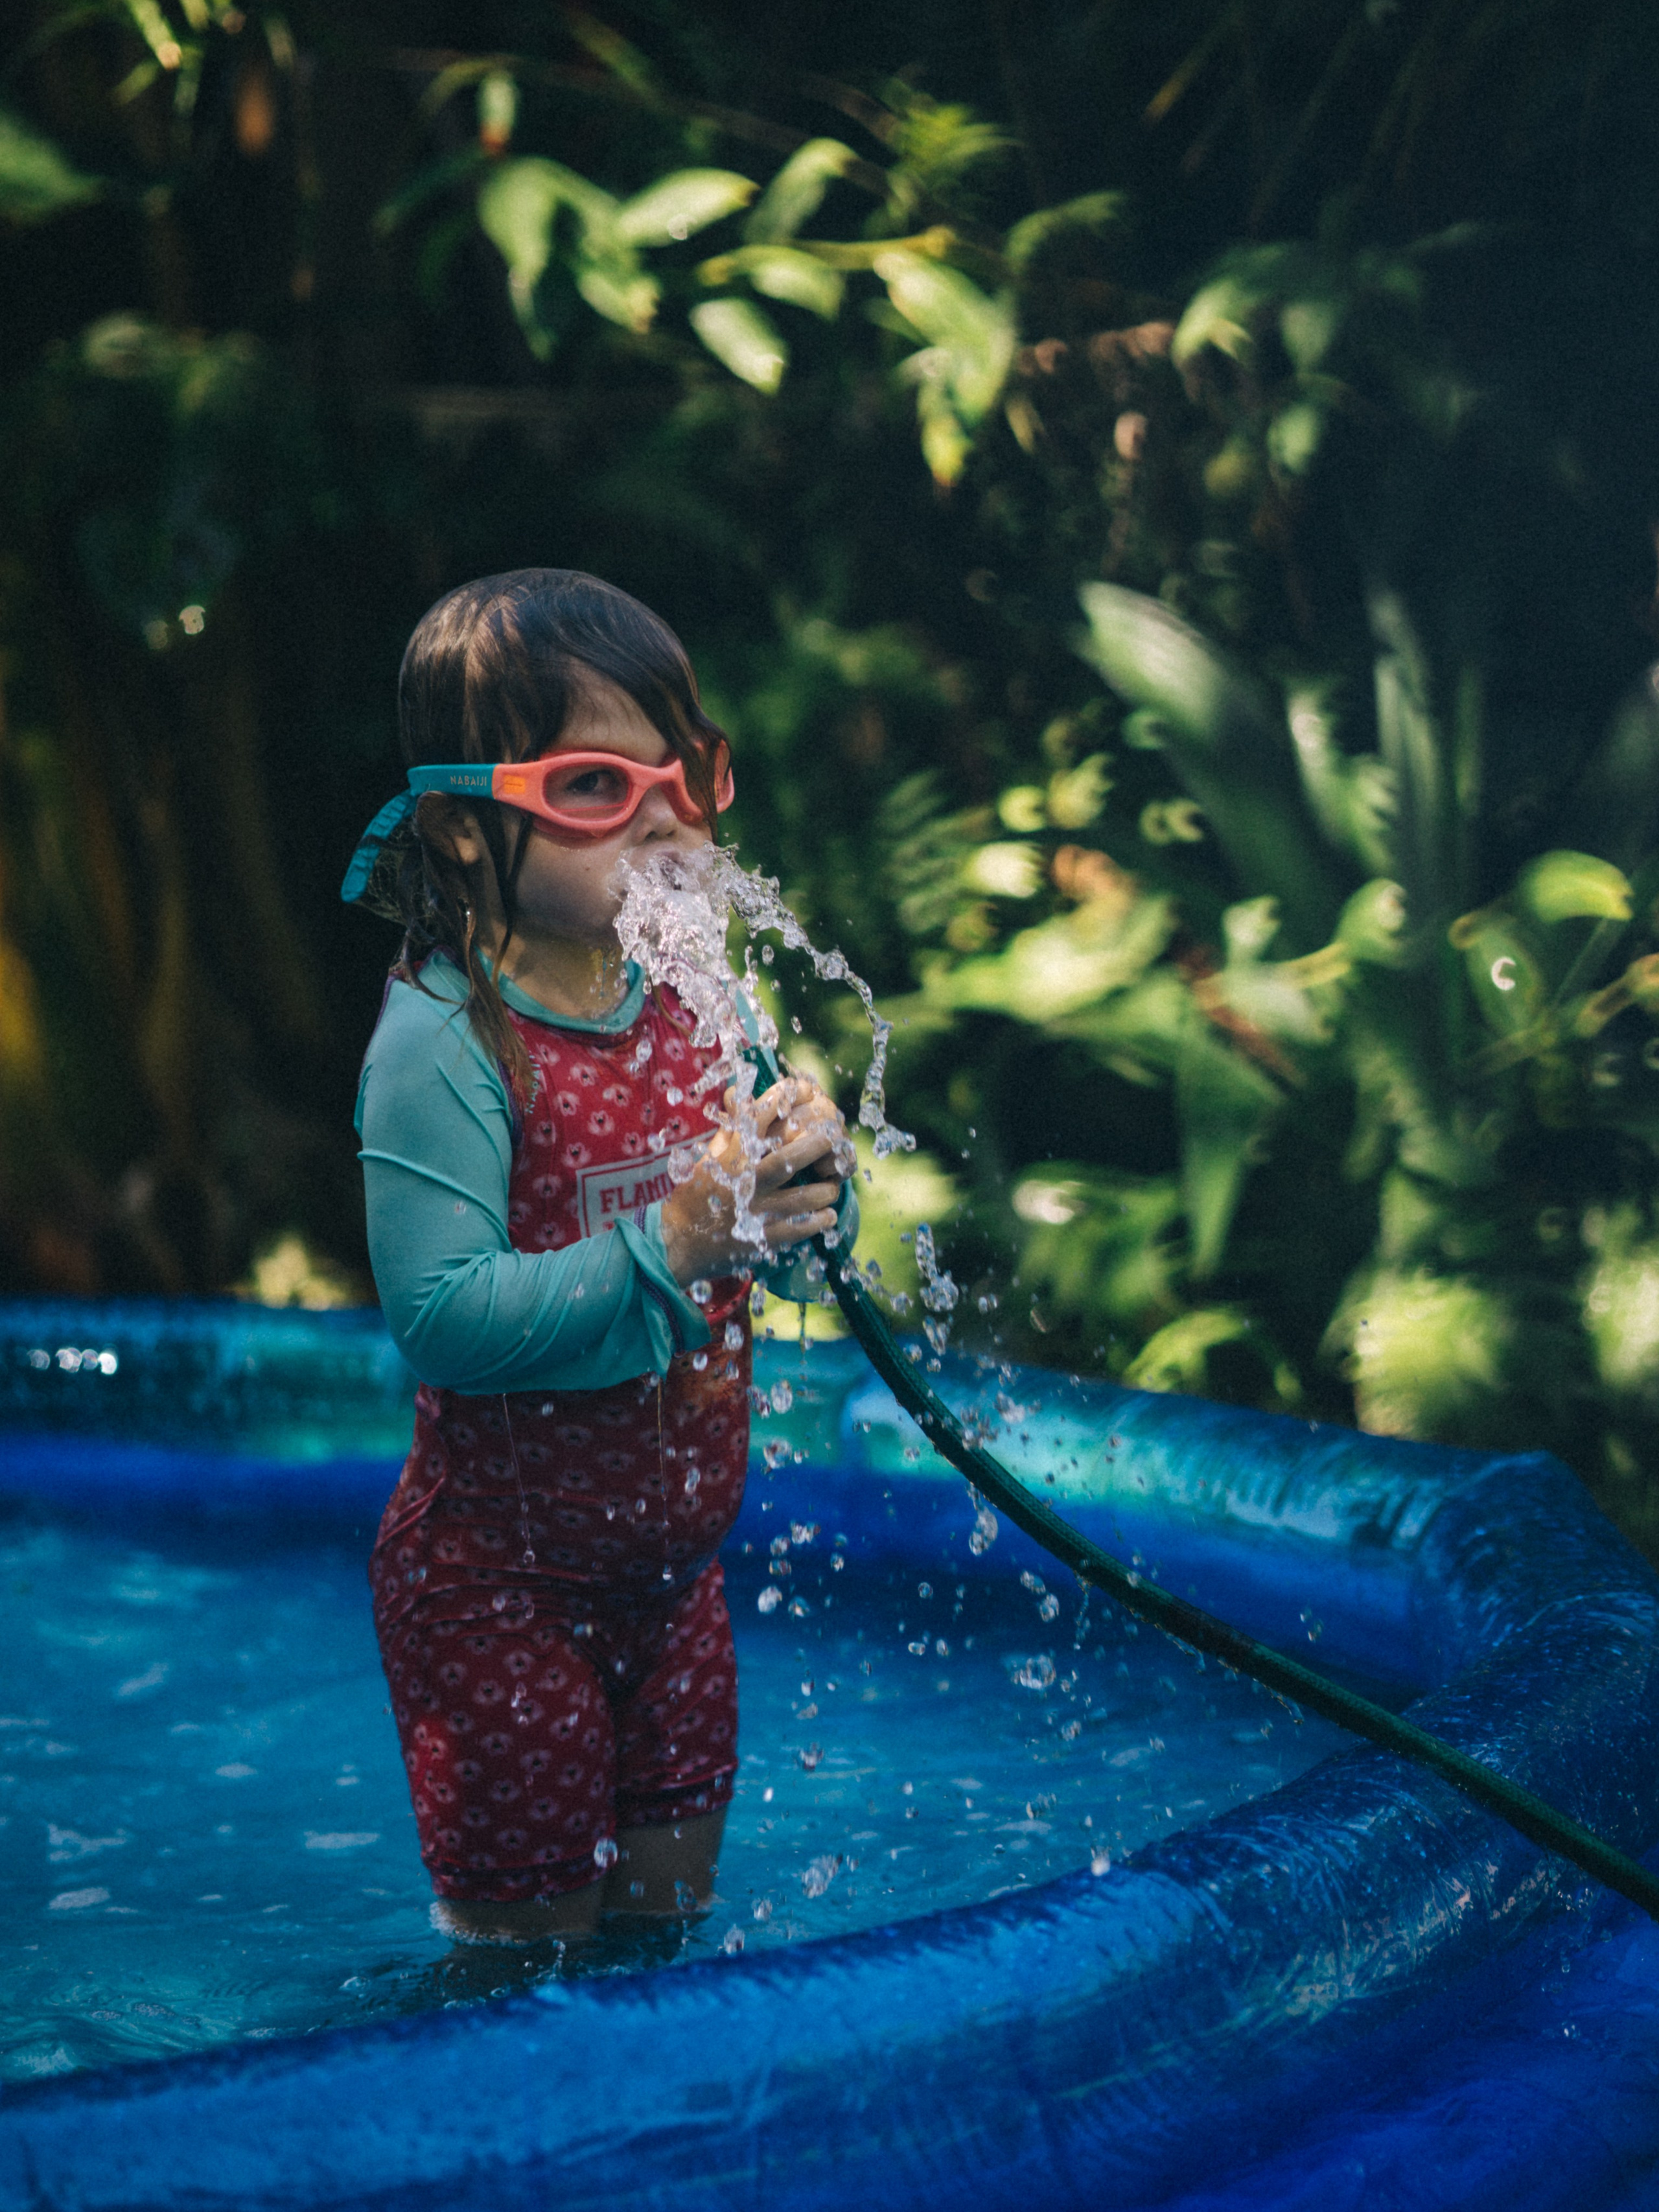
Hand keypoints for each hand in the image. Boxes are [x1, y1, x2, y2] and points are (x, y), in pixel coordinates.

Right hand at [659, 1076, 850, 1285]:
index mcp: (730, 1159)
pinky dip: (819, 1220)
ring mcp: (756, 1213)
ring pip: (803, 1197)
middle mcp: (745, 1183)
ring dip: (824, 1189)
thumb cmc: (694, 1196)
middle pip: (788, 1159)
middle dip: (816, 1146)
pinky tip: (826, 1214)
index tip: (800, 1090)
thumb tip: (743, 1100)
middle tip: (833, 1140)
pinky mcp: (763, 1240)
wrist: (677, 1244)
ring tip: (830, 1185)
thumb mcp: (707, 1160)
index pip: (758, 1120)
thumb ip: (730, 1132)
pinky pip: (801, 1229)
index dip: (781, 1101)